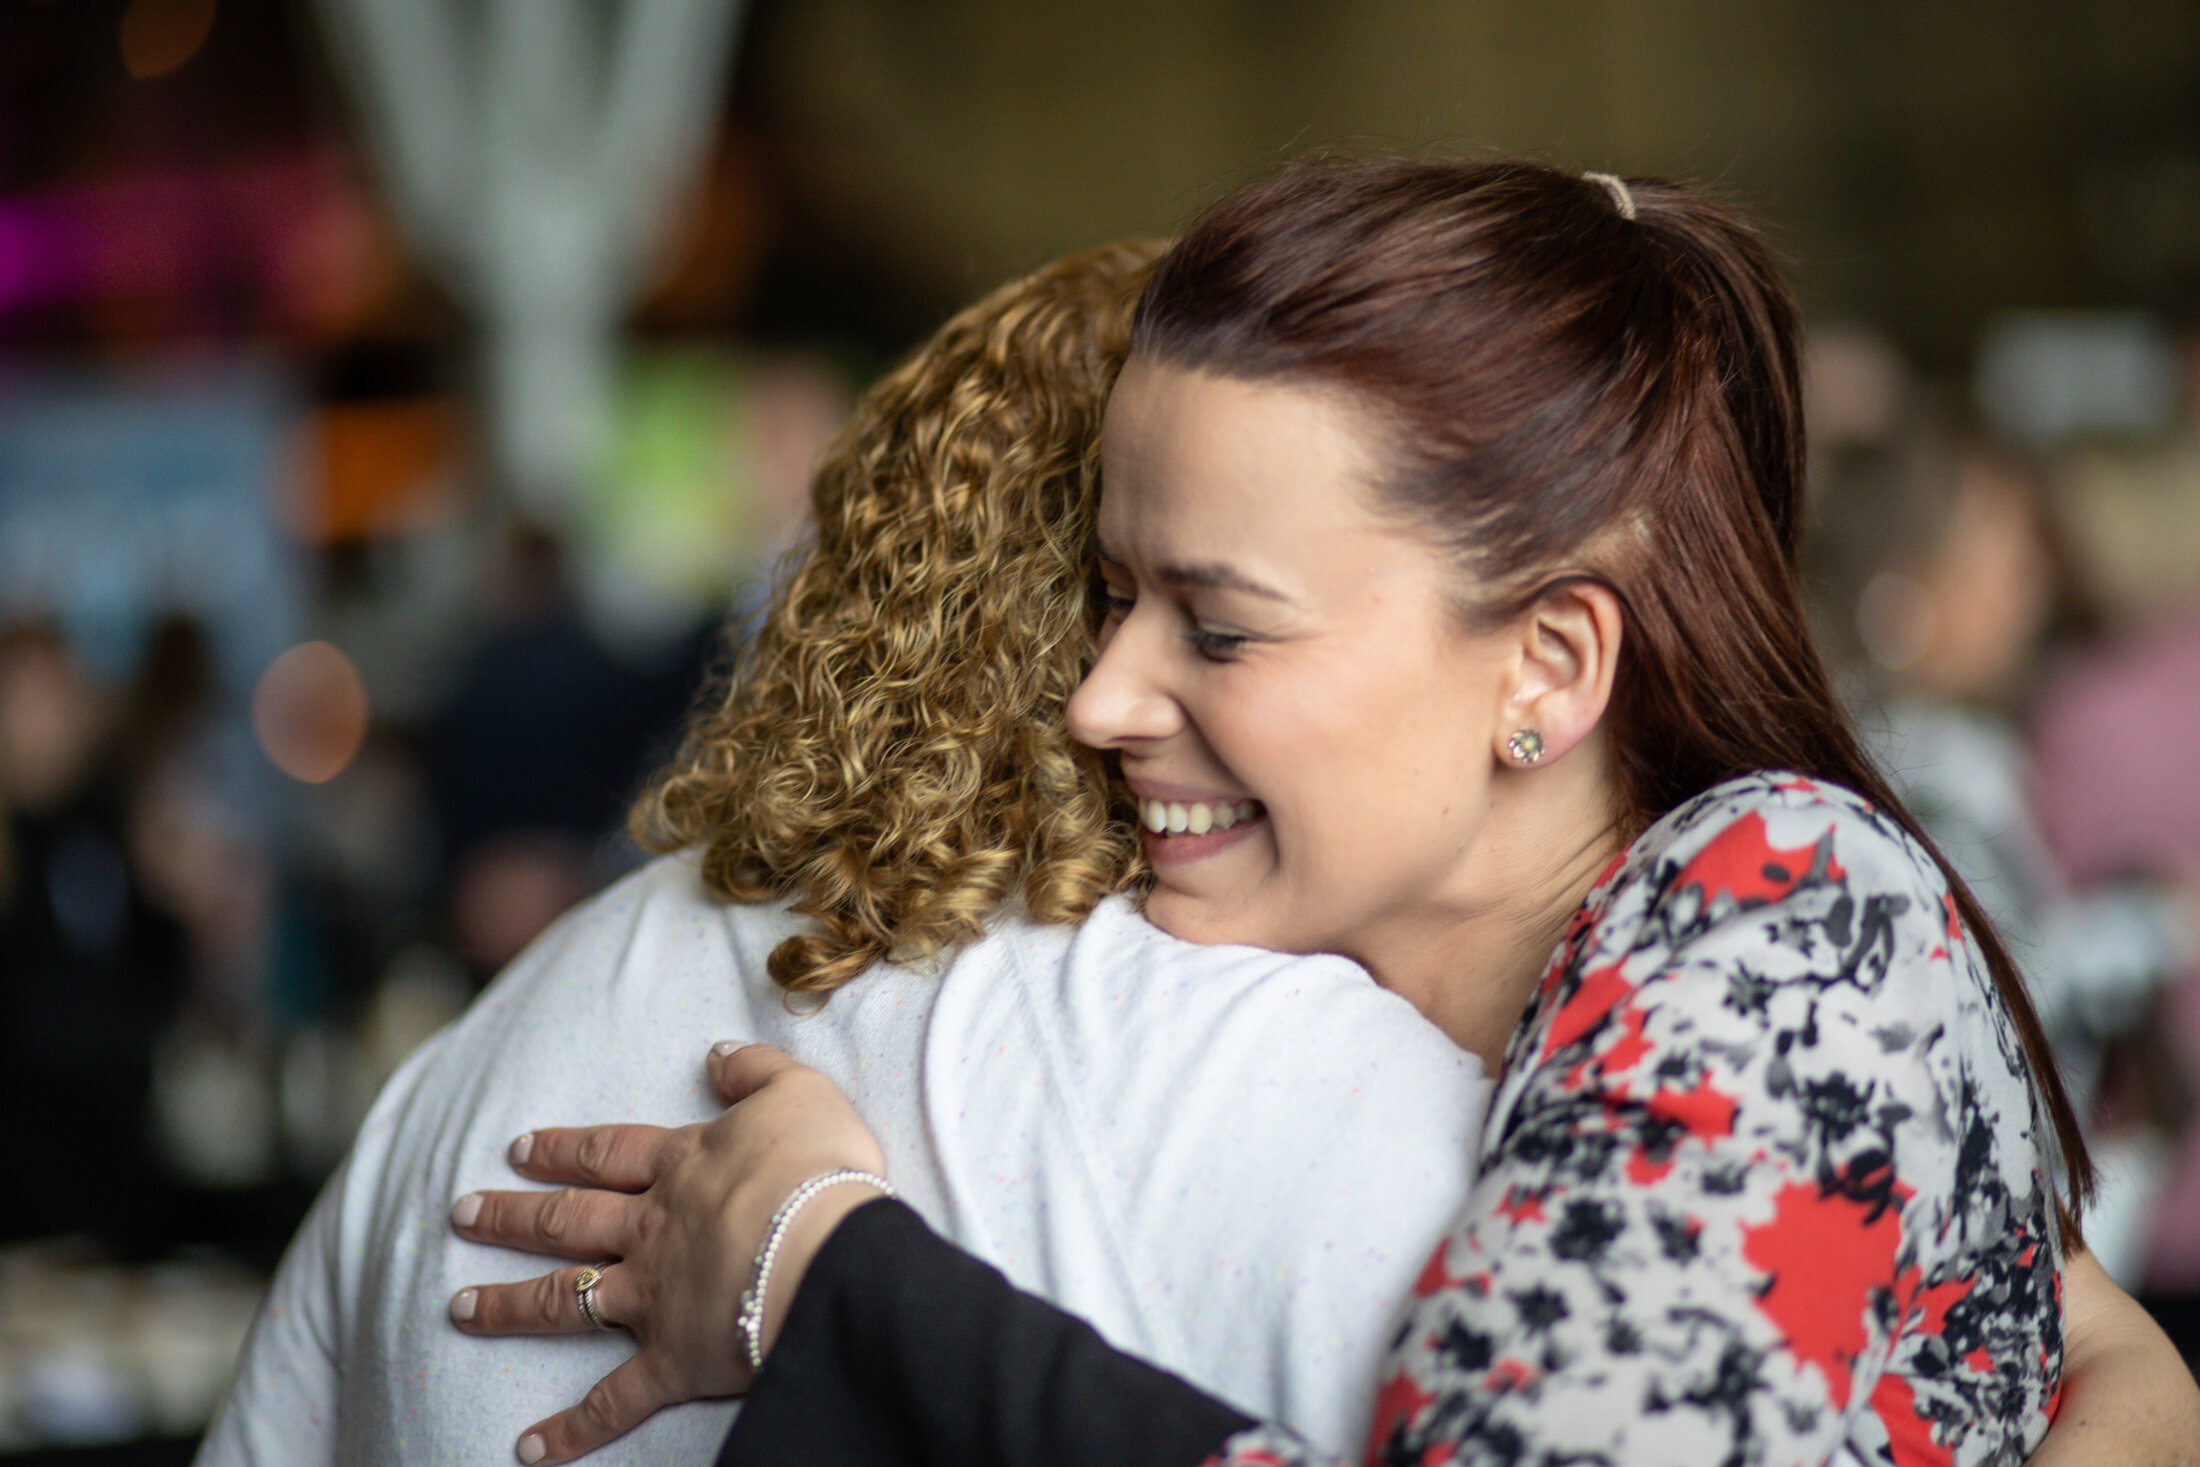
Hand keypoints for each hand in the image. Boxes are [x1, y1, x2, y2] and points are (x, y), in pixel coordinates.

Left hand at [448, 1043, 889, 1464]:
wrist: (826, 1248)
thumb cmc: (818, 1168)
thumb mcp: (799, 1091)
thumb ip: (756, 1071)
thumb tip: (717, 1055)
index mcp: (680, 1167)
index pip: (605, 1153)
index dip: (561, 1149)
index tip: (518, 1149)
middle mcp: (650, 1230)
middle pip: (565, 1220)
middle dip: (510, 1217)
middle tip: (462, 1215)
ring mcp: (652, 1297)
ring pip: (564, 1300)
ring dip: (508, 1307)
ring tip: (459, 1310)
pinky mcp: (670, 1361)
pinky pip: (612, 1401)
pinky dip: (571, 1429)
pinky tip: (529, 1449)